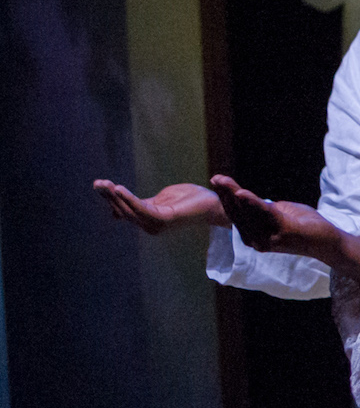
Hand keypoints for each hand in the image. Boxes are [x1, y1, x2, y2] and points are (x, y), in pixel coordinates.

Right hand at [94, 180, 227, 233]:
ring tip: (106, 184)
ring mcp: (157, 224)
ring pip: (131, 210)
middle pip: (124, 210)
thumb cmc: (192, 199)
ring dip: (116, 197)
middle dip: (109, 196)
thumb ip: (141, 203)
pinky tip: (120, 189)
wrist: (215, 203)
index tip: (98, 184)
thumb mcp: (161, 198)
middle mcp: (151, 225)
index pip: (124, 209)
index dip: (110, 198)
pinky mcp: (165, 219)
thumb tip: (116, 209)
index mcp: (149, 218)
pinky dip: (130, 199)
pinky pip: (142, 209)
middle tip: (97, 183)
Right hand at [209, 175, 359, 293]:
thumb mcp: (280, 212)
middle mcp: (257, 240)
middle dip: (225, 193)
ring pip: (247, 212)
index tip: (216, 181)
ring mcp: (269, 238)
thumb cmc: (305, 225)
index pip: (236, 214)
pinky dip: (253, 203)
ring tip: (224, 182)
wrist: (328, 240)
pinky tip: (242, 193)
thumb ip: (264, 208)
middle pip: (237, 213)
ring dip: (234, 194)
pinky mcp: (283, 232)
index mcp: (254, 235)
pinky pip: (265, 215)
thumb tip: (251, 199)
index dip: (225, 197)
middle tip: (215, 178)